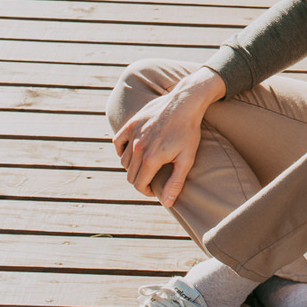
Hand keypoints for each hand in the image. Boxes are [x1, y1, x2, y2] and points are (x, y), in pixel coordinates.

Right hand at [112, 67, 224, 207]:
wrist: (185, 102)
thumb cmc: (188, 131)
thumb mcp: (187, 159)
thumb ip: (175, 183)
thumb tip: (167, 204)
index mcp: (151, 159)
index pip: (139, 184)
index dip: (146, 191)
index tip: (153, 189)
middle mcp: (138, 147)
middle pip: (130, 174)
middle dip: (139, 180)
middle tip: (150, 178)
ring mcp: (133, 134)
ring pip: (124, 160)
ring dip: (131, 166)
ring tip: (145, 165)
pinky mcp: (131, 124)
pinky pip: (118, 142)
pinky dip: (121, 150)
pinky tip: (132, 151)